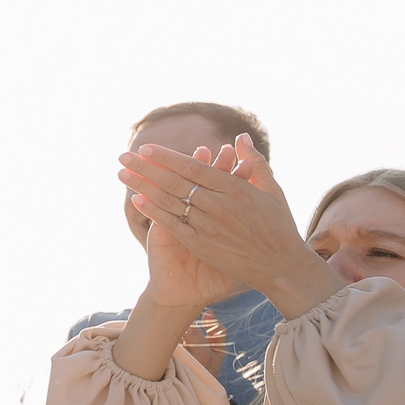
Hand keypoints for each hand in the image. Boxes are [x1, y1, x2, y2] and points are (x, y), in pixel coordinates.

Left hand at [120, 136, 336, 316]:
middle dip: (147, 167)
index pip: (195, 168)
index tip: (147, 147)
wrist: (282, 267)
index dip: (169, 157)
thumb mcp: (272, 192)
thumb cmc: (279, 227)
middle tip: (124, 155)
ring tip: (122, 173)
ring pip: (170, 201)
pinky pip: (172, 225)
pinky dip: (153, 212)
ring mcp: (209, 226)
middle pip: (176, 181)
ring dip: (143, 186)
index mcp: (237, 189)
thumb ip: (254, 163)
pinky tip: (136, 200)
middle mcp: (220, 205)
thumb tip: (239, 137)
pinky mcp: (202, 245)